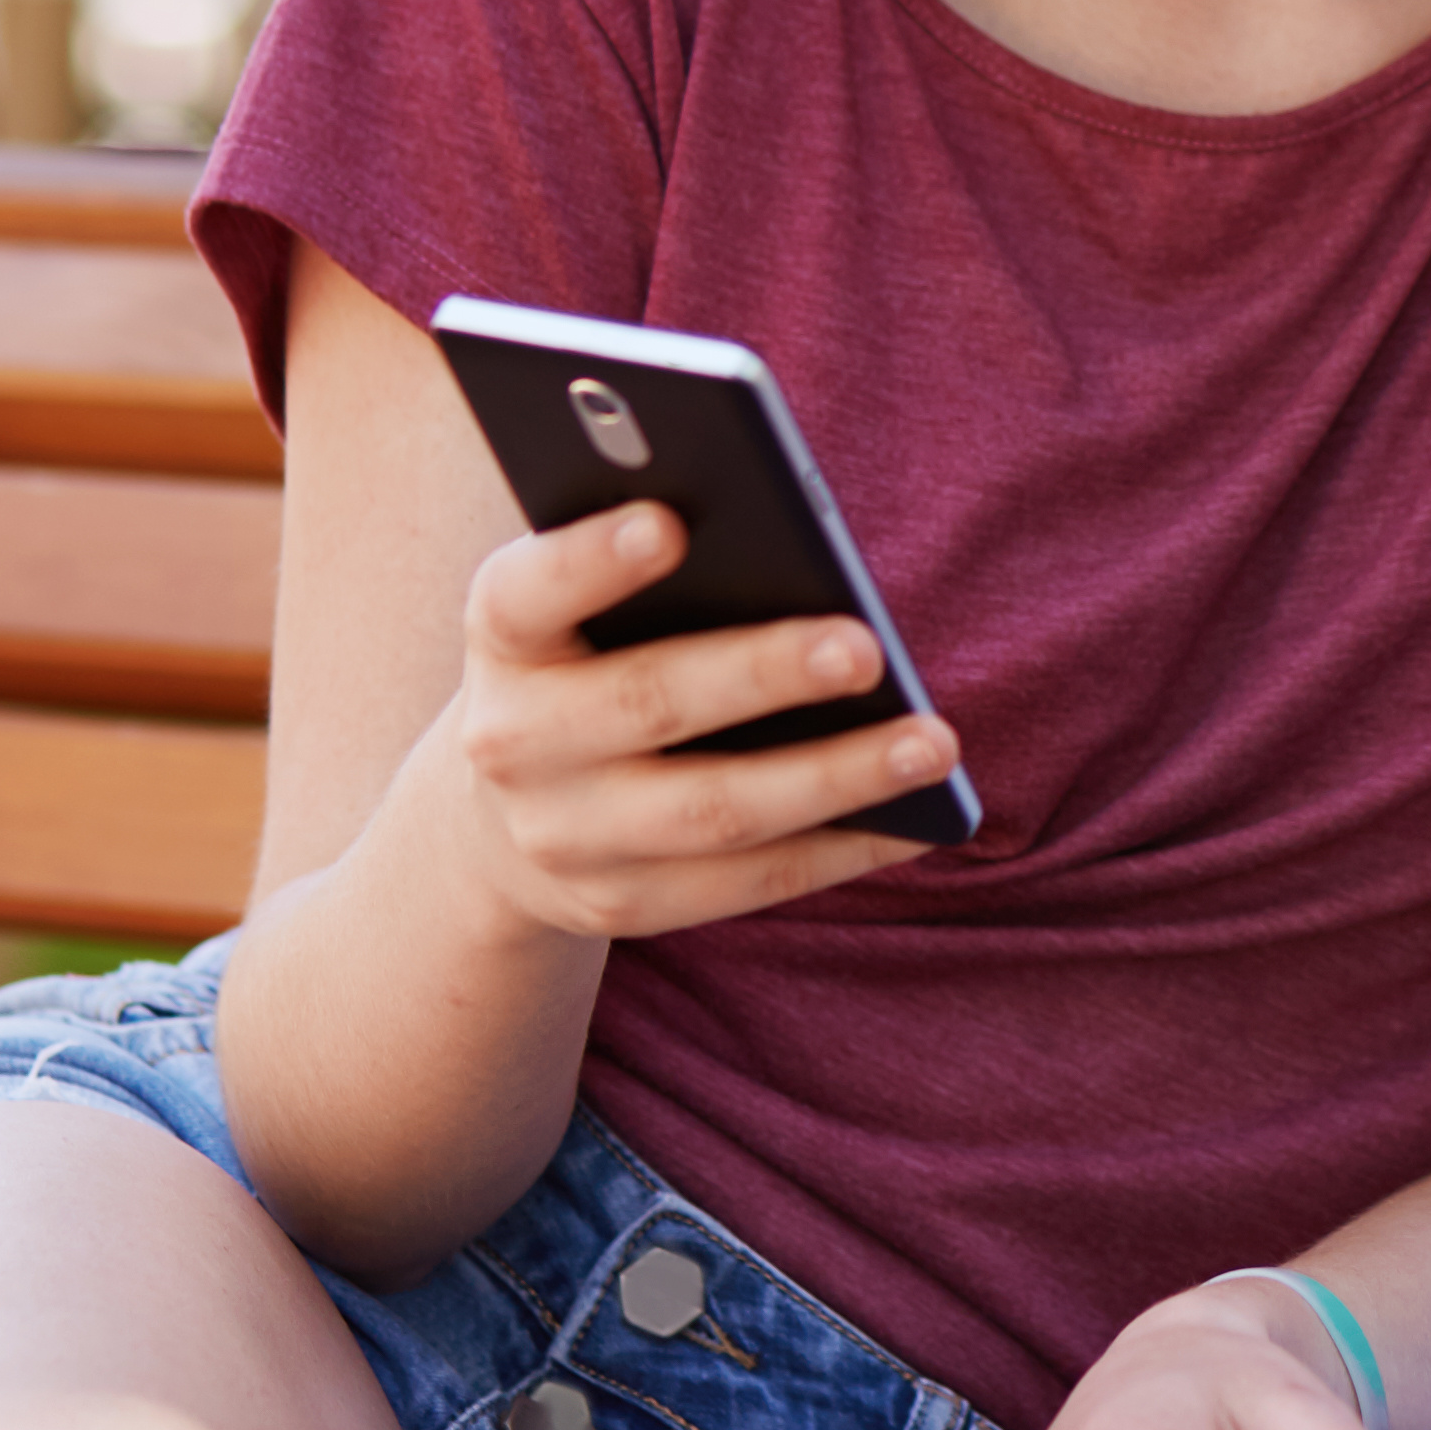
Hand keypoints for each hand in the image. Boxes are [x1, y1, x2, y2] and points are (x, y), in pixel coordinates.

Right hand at [421, 506, 960, 939]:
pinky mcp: (618, 906)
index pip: (526, 593)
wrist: (497, 822)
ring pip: (712, 813)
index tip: (668, 523)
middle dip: (761, 674)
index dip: (590, 560)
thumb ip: (651, 560)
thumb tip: (793, 536)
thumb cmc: (586, 664)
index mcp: (504, 639)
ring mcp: (563, 838)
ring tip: (933, 743)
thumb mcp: (583, 608)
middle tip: (866, 649)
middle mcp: (514, 742)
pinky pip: (746, 883)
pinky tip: (917, 818)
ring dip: (834, 778)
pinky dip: (838, 849)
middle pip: (646, 703)